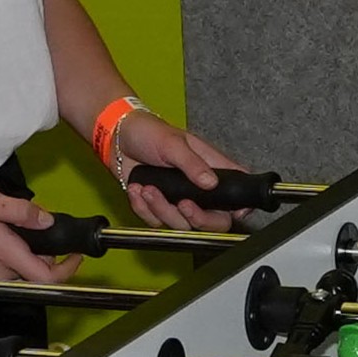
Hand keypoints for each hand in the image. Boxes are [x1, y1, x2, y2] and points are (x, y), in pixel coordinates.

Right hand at [0, 183, 82, 285]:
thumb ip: (20, 211)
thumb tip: (47, 221)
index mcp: (3, 254)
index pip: (47, 278)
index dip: (68, 270)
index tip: (75, 255)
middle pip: (32, 276)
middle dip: (44, 258)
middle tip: (41, 233)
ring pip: (14, 275)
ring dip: (23, 259)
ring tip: (14, 232)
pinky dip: (3, 260)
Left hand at [108, 113, 247, 231]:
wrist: (117, 137)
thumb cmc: (149, 132)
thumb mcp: (173, 143)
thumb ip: (193, 164)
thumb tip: (211, 182)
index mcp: (211, 168)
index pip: (236, 191)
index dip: (239, 207)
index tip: (232, 212)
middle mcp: (198, 188)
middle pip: (214, 220)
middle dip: (198, 219)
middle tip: (183, 205)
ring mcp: (179, 200)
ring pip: (182, 225)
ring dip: (162, 209)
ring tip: (148, 189)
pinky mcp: (158, 207)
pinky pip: (156, 222)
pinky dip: (144, 208)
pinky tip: (138, 190)